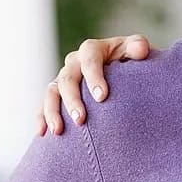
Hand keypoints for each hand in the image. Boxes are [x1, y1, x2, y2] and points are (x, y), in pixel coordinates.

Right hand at [37, 35, 151, 135]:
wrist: (126, 68)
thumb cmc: (132, 59)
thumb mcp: (136, 49)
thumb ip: (138, 47)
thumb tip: (140, 50)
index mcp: (92, 50)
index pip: (89, 60)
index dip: (94, 77)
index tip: (102, 97)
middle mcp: (74, 62)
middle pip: (67, 79)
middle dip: (72, 100)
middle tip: (80, 120)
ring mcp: (64, 78)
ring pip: (51, 92)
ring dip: (52, 111)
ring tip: (58, 130)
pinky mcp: (58, 93)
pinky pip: (45, 105)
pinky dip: (41, 118)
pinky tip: (42, 134)